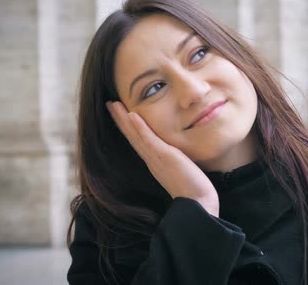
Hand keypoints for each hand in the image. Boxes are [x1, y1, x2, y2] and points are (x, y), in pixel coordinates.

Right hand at [106, 101, 218, 216]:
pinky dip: (139, 128)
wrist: (198, 204)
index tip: (119, 113)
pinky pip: (149, 140)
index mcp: (154, 162)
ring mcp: (156, 158)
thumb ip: (176, 163)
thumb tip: (178, 158)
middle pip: (132, 136)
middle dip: (120, 120)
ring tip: (113, 104)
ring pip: (135, 135)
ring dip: (123, 119)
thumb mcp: (181, 171)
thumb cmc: (193, 190)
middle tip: (109, 104)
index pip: (138, 141)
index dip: (128, 127)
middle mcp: (152, 160)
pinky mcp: (165, 157)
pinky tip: (131, 115)